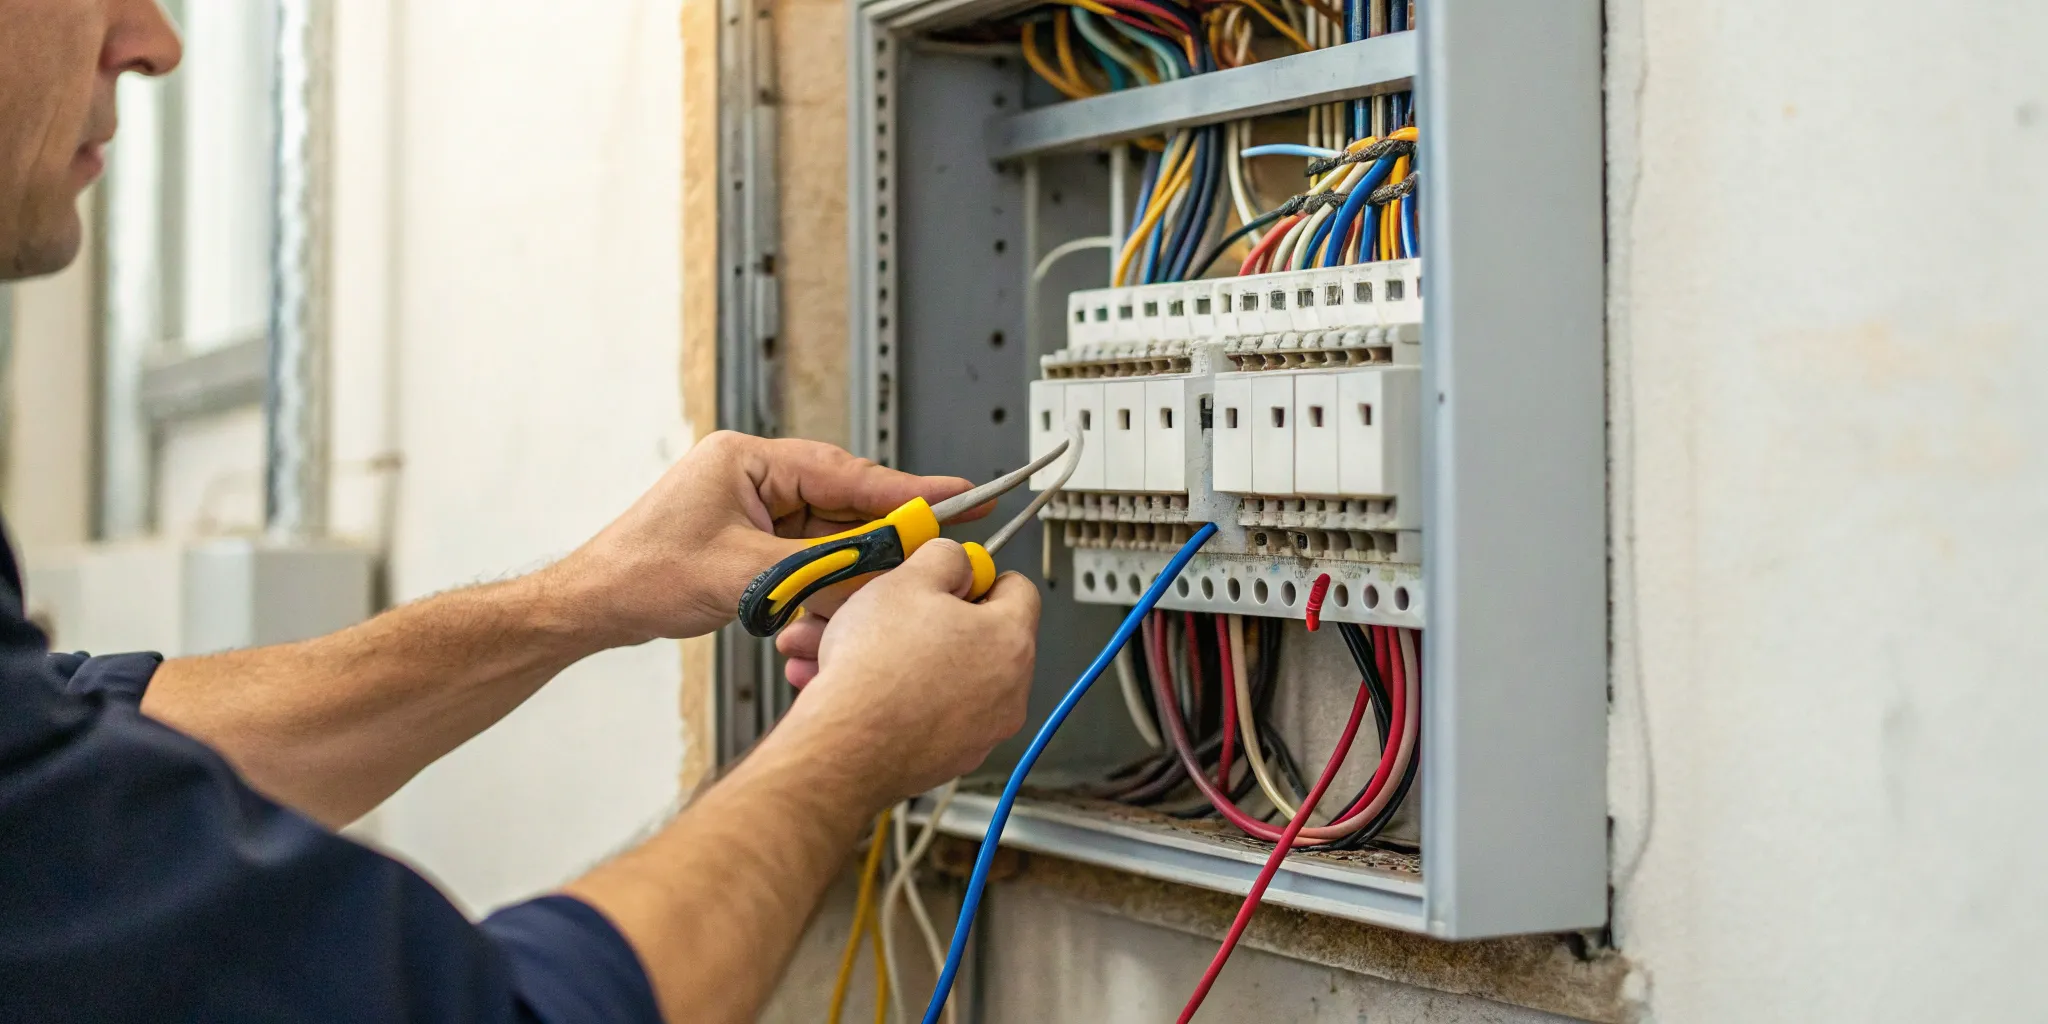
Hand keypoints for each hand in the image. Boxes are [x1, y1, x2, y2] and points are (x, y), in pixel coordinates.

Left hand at [542, 431, 979, 647]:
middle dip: (884, 530)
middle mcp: (753, 476)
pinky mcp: (749, 538)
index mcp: (748, 459)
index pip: (846, 472)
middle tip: (935, 547)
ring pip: (829, 531)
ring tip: (881, 585)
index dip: (906, 489)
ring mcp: (751, 507)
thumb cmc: (643, 575)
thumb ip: (824, 566)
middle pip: (843, 500)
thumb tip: (886, 562)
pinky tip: (837, 599)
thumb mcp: (747, 575)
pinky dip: (826, 577)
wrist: (594, 605)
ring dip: (852, 562)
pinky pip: (807, 553)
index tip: (957, 495)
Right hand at [773, 540, 1039, 804]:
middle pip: (977, 636)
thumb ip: (945, 558)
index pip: (1018, 589)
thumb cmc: (877, 667)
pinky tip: (852, 682)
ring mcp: (981, 731)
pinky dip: (897, 695)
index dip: (978, 575)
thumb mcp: (909, 579)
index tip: (947, 577)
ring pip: (943, 676)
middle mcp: (1009, 691)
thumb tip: (956, 562)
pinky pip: (927, 712)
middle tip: (891, 611)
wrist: (843, 745)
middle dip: (929, 619)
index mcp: (1011, 640)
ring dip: (900, 657)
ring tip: (848, 647)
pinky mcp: (949, 758)